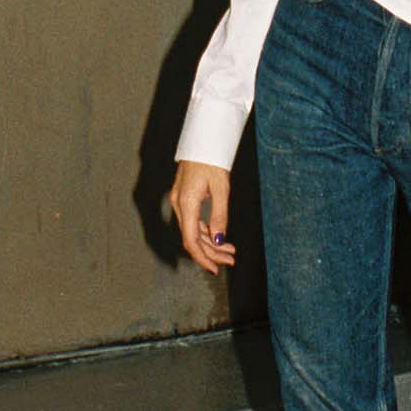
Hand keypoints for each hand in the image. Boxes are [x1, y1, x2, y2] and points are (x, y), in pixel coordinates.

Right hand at [169, 160, 235, 275]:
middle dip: (211, 253)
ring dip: (211, 244)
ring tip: (230, 252)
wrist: (203, 142)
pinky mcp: (185, 200)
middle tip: (230, 261)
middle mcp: (179, 205)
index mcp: (186, 203)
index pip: (190, 240)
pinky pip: (194, 223)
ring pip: (194, 232)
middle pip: (192, 239)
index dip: (202, 257)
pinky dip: (207, 233)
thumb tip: (218, 240)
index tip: (214, 269)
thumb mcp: (221, 188)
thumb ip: (220, 215)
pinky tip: (220, 239)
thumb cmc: (212, 161)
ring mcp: (181, 203)